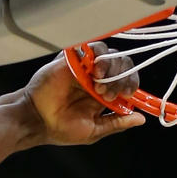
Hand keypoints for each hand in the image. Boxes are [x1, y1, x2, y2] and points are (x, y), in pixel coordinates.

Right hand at [23, 43, 145, 145]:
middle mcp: (98, 78)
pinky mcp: (73, 58)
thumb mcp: (94, 130)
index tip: (127, 95)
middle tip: (107, 95)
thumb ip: (116, 123)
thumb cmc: (61, 128)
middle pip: (123, 64)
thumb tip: (140, 120)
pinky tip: (93, 71)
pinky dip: (98, 55)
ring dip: (111, 68)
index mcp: (106, 94)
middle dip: (121, 78)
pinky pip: (92, 47)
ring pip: (110, 54)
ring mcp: (86, 67)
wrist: (36, 119)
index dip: (131, 84)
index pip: (128, 79)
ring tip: (99, 84)